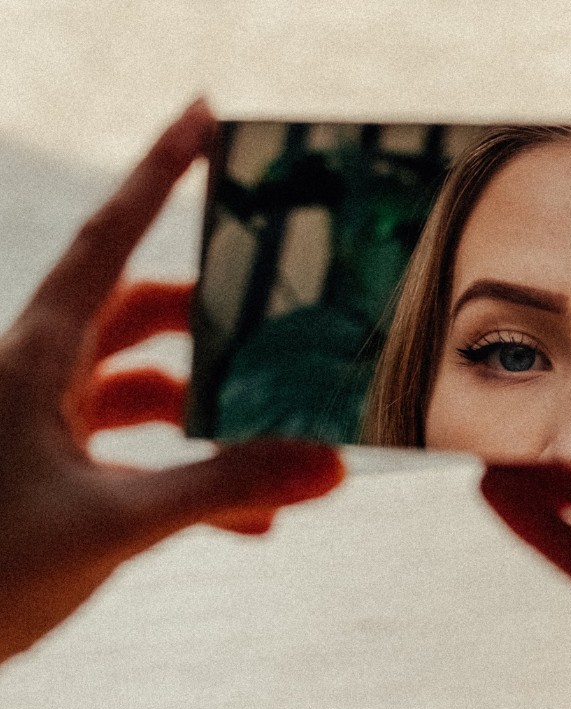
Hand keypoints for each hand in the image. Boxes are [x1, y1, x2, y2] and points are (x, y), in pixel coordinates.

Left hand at [0, 101, 342, 663]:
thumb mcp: (114, 522)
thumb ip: (223, 489)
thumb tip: (326, 466)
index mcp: (39, 356)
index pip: (112, 239)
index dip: (158, 172)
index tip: (205, 118)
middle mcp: (43, 373)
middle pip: (145, 315)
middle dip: (218, 328)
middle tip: (279, 330)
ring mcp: (51, 421)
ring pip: (150, 393)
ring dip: (215, 423)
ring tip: (281, 460)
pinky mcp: (60, 467)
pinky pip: (141, 453)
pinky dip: (193, 476)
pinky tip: (247, 522)